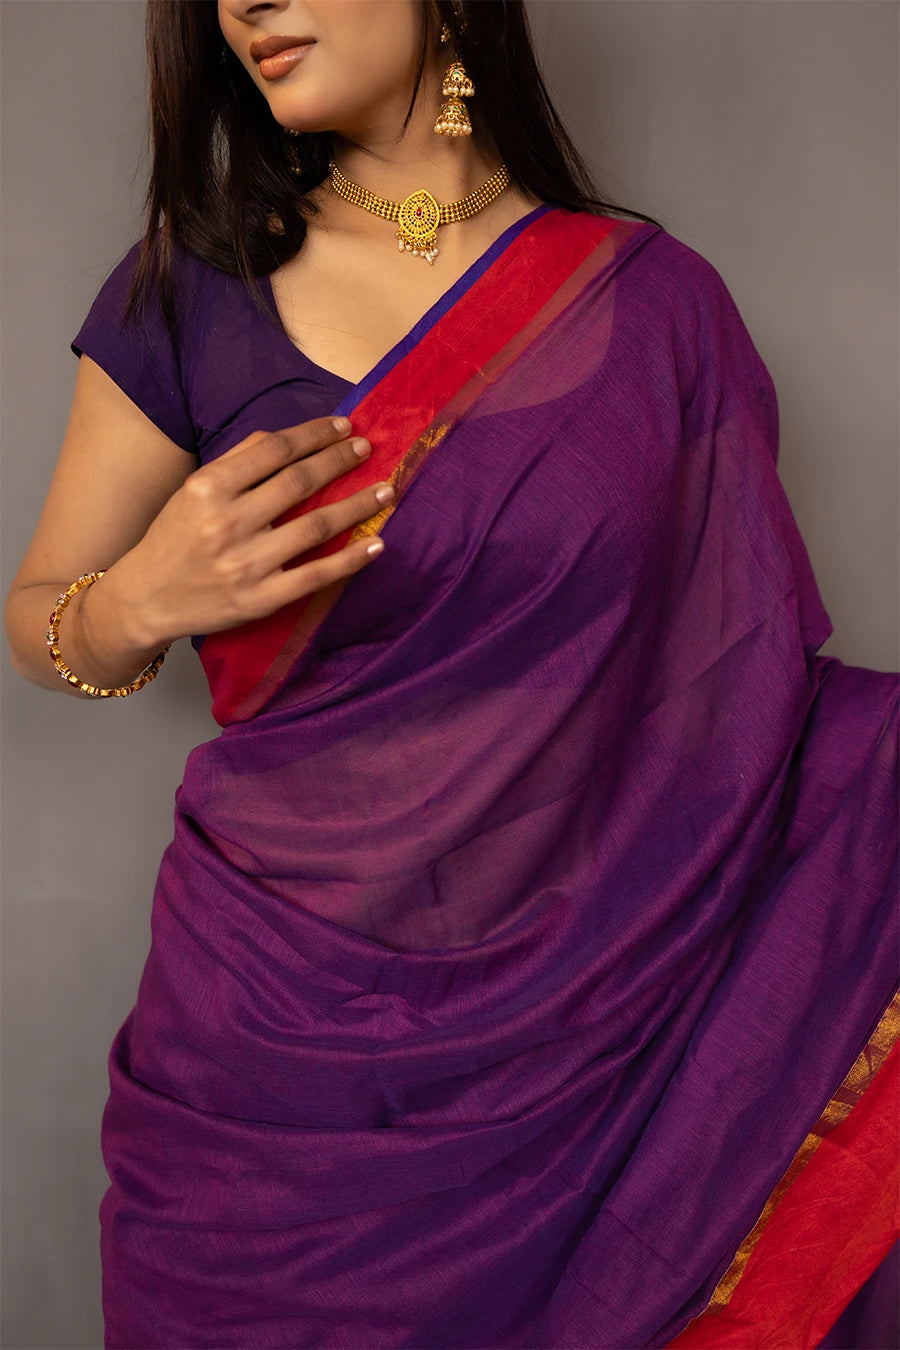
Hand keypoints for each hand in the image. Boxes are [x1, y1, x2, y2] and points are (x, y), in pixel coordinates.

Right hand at [114, 416, 390, 646]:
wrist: (143, 600)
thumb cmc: (173, 539)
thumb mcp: (193, 491)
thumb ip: (237, 462)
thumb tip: (288, 438)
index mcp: (208, 488)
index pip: (274, 450)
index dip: (315, 434)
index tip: (344, 426)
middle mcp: (227, 523)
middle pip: (299, 482)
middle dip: (341, 461)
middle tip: (369, 449)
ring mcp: (245, 564)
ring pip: (316, 526)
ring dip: (358, 505)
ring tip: (385, 490)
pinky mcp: (260, 600)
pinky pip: (316, 576)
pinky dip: (351, 559)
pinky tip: (376, 544)